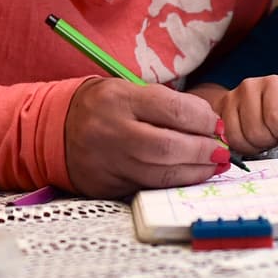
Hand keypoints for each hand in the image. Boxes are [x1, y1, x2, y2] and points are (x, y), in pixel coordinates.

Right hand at [63, 77, 230, 197]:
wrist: (55, 128)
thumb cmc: (104, 106)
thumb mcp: (128, 90)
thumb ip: (166, 104)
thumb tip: (210, 123)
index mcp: (120, 99)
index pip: (172, 109)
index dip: (202, 119)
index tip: (217, 125)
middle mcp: (112, 131)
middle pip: (167, 147)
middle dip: (202, 151)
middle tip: (222, 151)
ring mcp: (108, 161)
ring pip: (160, 173)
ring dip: (195, 171)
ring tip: (214, 166)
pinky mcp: (106, 185)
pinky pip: (148, 186)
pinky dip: (175, 183)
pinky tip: (191, 176)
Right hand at [191, 78, 277, 156]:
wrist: (261, 106)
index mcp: (276, 84)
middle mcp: (251, 85)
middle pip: (257, 131)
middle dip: (267, 140)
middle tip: (271, 133)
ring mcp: (231, 97)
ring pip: (238, 138)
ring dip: (251, 144)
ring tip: (259, 134)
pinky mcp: (216, 111)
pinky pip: (225, 140)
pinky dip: (237, 145)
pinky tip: (246, 136)